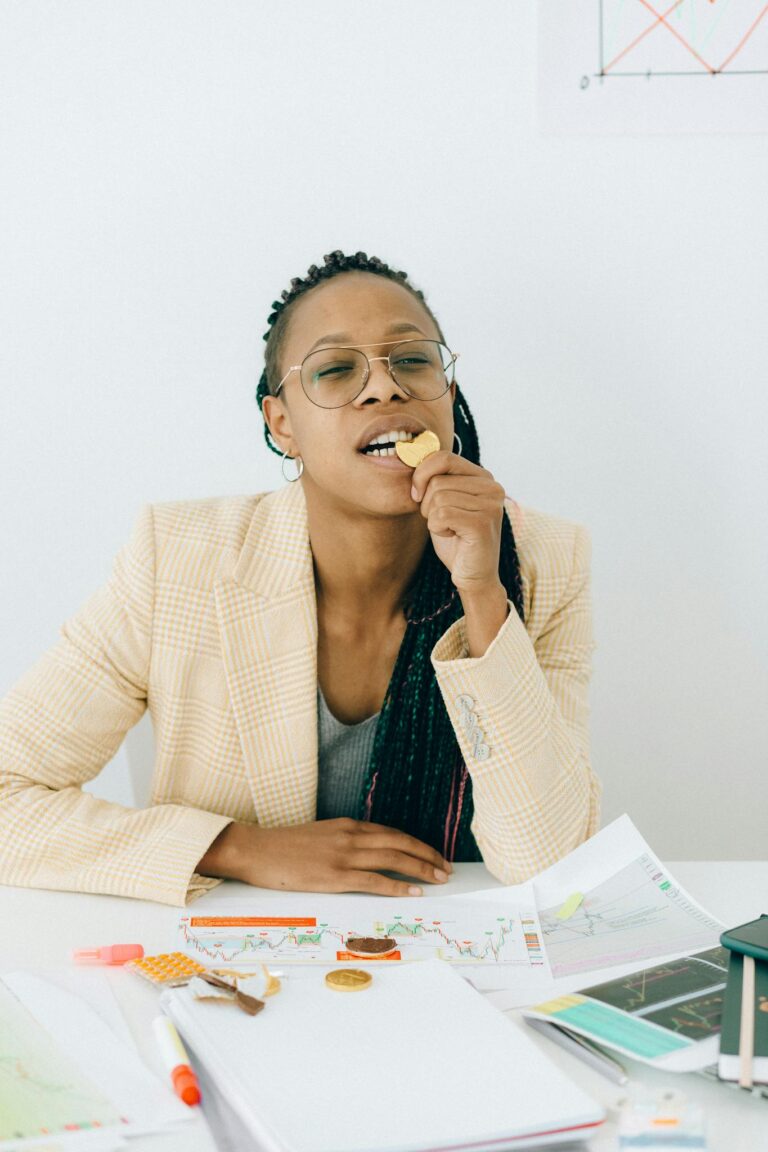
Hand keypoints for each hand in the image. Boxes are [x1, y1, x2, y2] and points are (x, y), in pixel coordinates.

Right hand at [197, 818, 452, 896]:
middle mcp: (350, 836)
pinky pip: (374, 880)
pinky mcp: (334, 875)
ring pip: (393, 859)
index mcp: (347, 825)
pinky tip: (413, 891)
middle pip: (399, 843)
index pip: (392, 832)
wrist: (255, 850)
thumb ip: (343, 842)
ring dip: (420, 869)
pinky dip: (397, 885)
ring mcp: (343, 855)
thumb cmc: (282, 847)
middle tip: (447, 868)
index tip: (433, 855)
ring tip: (439, 879)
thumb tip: (364, 856)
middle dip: (427, 855)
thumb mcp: (319, 836)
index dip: (416, 844)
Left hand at [410, 452, 505, 593]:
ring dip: (433, 518)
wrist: (473, 575)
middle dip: (427, 503)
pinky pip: (441, 515)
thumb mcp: (443, 502)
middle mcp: (492, 486)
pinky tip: (452, 536)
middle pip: (437, 480)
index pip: (443, 457)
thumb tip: (410, 454)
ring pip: (437, 498)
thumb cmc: (455, 539)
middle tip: (441, 521)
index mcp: (483, 477)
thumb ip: (434, 478)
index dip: (421, 474)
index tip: (417, 495)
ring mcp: (491, 504)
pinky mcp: (483, 523)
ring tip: (450, 529)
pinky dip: (438, 528)